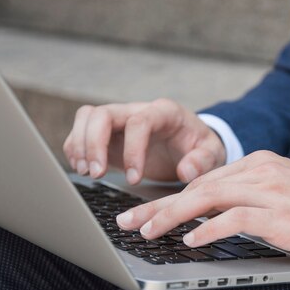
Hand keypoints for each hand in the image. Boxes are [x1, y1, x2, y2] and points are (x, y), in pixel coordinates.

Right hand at [63, 98, 225, 183]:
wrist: (192, 145)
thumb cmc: (201, 147)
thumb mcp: (212, 153)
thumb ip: (203, 161)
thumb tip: (185, 171)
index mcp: (165, 112)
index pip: (140, 121)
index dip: (132, 149)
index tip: (134, 178)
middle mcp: (138, 111)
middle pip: (103, 114)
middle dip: (94, 144)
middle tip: (97, 174)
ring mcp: (120, 121)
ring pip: (87, 118)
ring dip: (81, 145)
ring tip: (88, 172)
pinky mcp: (108, 135)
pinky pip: (82, 132)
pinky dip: (76, 149)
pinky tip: (84, 169)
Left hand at [116, 151, 289, 262]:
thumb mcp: (283, 195)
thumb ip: (248, 198)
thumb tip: (208, 216)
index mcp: (261, 164)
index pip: (205, 179)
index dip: (171, 197)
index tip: (144, 212)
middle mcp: (263, 170)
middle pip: (199, 185)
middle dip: (159, 205)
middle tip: (130, 221)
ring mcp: (274, 191)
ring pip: (210, 197)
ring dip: (173, 216)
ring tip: (147, 231)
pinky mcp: (284, 215)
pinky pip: (236, 218)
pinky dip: (209, 229)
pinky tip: (190, 240)